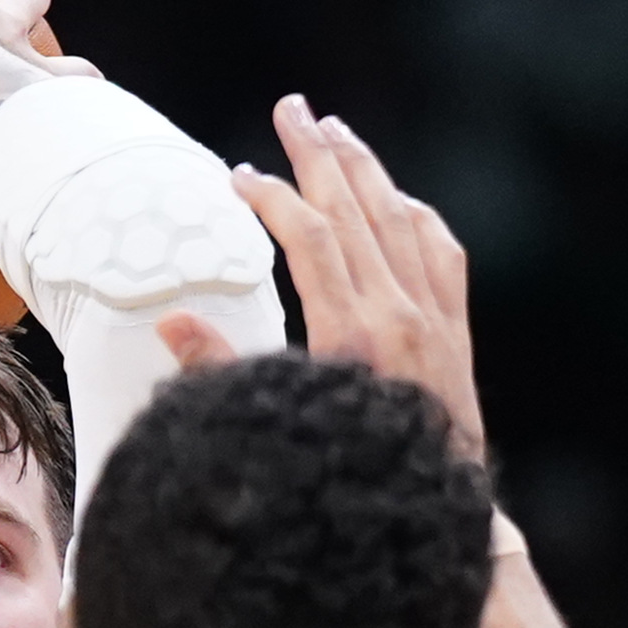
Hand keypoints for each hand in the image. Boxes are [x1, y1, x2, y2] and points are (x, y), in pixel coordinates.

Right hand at [167, 97, 484, 453]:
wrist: (438, 519)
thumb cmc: (349, 482)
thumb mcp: (276, 425)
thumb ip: (222, 371)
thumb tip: (170, 322)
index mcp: (351, 335)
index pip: (311, 238)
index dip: (274, 198)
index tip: (240, 178)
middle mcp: (400, 315)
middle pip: (357, 209)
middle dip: (320, 153)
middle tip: (292, 108)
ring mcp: (435, 320)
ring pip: (402, 220)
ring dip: (367, 169)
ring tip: (336, 131)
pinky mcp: (457, 334)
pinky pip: (442, 253)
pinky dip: (417, 215)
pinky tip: (398, 197)